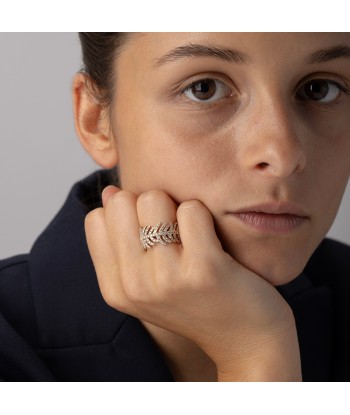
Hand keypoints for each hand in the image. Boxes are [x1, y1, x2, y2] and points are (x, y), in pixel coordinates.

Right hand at [85, 185, 300, 378]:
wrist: (246, 340)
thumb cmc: (197, 302)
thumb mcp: (148, 284)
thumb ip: (122, 242)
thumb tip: (111, 191)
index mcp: (115, 289)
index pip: (97, 218)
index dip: (126, 215)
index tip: (150, 233)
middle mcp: (134, 285)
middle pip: (122, 202)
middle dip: (149, 207)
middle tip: (174, 233)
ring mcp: (166, 278)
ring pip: (154, 199)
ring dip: (177, 209)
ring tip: (193, 237)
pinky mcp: (203, 268)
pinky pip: (191, 209)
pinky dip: (204, 215)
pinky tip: (213, 240)